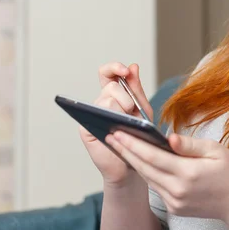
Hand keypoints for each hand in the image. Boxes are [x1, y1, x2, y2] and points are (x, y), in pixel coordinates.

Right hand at [80, 62, 153, 185]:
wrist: (133, 163)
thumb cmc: (138, 137)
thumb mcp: (142, 110)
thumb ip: (137, 89)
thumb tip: (133, 66)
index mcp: (114, 95)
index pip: (107, 73)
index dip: (114, 67)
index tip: (125, 71)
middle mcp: (100, 102)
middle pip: (110, 86)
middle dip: (126, 96)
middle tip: (133, 111)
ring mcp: (91, 114)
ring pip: (106, 99)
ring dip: (122, 109)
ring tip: (129, 123)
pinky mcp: (86, 128)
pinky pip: (96, 115)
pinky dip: (110, 118)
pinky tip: (117, 126)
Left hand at [106, 131, 228, 221]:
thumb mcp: (215, 150)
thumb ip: (190, 145)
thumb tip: (168, 137)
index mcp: (188, 173)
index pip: (153, 156)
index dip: (134, 144)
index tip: (119, 133)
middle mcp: (178, 190)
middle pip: (145, 168)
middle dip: (126, 151)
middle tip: (110, 136)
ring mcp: (175, 202)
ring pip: (148, 178)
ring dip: (133, 162)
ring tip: (120, 145)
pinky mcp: (174, 208)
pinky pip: (156, 187)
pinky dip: (147, 172)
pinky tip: (139, 160)